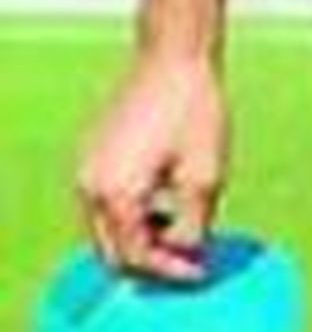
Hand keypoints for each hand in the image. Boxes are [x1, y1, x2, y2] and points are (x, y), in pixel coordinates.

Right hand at [76, 51, 230, 279]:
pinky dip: (130, 216)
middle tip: (188, 260)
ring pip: (106, 230)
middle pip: (113, 252)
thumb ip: (193, 229)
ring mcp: (86, 169)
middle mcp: (90, 186)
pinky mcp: (92, 156)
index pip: (136, 259)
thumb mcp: (204, 179)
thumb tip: (189, 259)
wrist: (174, 59)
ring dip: (139, 240)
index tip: (201, 272)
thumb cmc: (194, 113)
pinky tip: (164, 204)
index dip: (171, 272)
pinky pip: (104, 204)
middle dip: (150, 262)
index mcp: (115, 195)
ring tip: (180, 228)